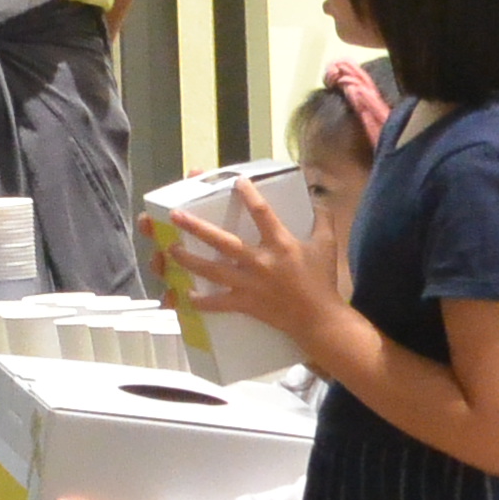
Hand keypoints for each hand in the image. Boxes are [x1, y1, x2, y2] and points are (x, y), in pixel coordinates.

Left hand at [159, 185, 340, 364]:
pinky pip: (217, 303)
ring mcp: (249, 284)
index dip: (249, 195)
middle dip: (197, 228)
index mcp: (280, 243)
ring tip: (171, 250)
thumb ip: (322, 219)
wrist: (318, 319)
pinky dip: (201, 301)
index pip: (262, 213)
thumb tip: (318, 199)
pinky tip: (187, 295)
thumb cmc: (322, 280)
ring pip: (212, 270)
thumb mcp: (327, 245)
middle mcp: (259, 261)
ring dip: (189, 260)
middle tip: (176, 215)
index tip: (236, 181)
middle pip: (222, 242)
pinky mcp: (245, 304)